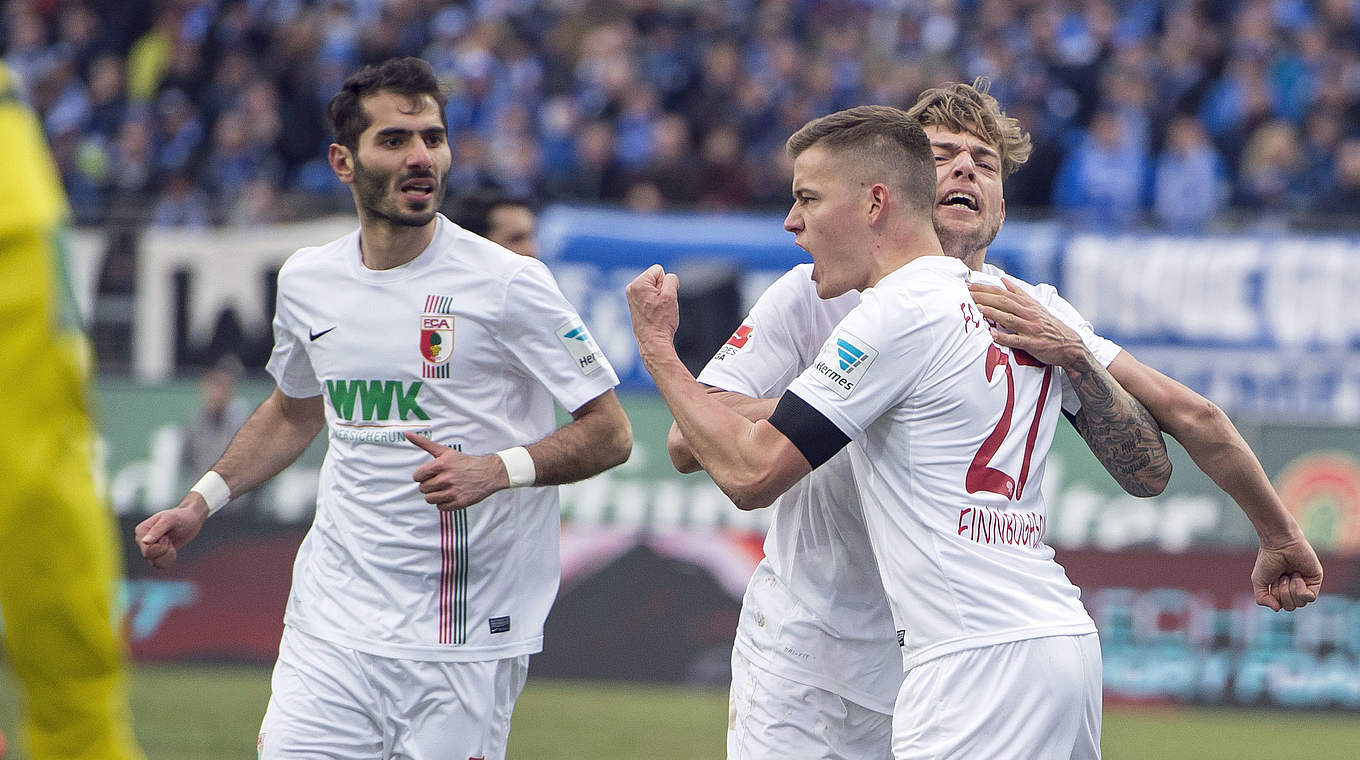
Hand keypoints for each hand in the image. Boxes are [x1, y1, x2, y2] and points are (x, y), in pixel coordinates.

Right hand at [135, 496, 208, 568]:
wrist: (191, 520)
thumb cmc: (181, 517)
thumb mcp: (170, 520)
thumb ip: (157, 530)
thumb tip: (144, 542)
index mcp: (141, 530)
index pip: (147, 551)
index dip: (161, 546)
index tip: (168, 535)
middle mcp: (142, 540)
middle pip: (149, 557)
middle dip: (165, 550)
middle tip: (170, 538)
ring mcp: (149, 547)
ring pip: (155, 563)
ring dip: (168, 555)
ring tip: (171, 543)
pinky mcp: (157, 553)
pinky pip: (160, 565)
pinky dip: (169, 559)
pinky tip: (173, 549)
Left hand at [406, 432, 506, 509]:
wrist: (487, 473)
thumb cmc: (464, 462)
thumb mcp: (444, 451)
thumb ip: (424, 443)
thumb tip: (407, 434)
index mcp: (441, 465)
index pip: (417, 476)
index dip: (422, 476)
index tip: (430, 474)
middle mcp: (446, 479)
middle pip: (423, 489)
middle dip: (429, 485)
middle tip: (440, 481)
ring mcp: (453, 491)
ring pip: (430, 499)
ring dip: (435, 495)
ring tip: (444, 489)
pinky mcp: (459, 502)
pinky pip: (440, 507)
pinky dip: (444, 503)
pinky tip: (451, 495)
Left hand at [625, 264, 680, 362]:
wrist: (653, 341)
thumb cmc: (661, 322)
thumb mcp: (671, 295)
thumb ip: (671, 279)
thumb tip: (668, 278)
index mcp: (638, 284)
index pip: (659, 270)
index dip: (666, 283)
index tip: (663, 297)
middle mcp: (631, 288)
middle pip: (655, 278)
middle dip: (662, 289)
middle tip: (660, 305)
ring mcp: (632, 297)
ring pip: (653, 288)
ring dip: (659, 297)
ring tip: (657, 310)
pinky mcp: (635, 304)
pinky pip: (649, 296)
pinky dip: (654, 303)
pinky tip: (654, 313)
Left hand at [968, 279, 1087, 367]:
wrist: (1069, 345)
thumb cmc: (1049, 325)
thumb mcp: (1036, 306)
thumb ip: (1019, 293)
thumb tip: (1004, 280)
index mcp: (1027, 304)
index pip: (1003, 292)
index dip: (986, 288)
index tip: (970, 285)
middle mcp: (1029, 314)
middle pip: (1004, 302)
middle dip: (984, 297)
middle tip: (967, 294)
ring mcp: (1031, 328)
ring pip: (1009, 318)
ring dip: (993, 313)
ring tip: (977, 309)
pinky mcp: (1033, 343)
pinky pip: (1017, 340)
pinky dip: (1004, 337)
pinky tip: (992, 335)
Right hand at [1252, 536, 1322, 610]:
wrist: (1278, 544)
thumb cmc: (1268, 559)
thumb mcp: (1259, 582)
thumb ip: (1262, 598)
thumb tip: (1277, 609)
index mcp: (1284, 590)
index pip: (1282, 606)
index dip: (1275, 596)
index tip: (1273, 580)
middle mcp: (1296, 588)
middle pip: (1291, 606)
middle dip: (1282, 593)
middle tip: (1281, 577)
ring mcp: (1307, 584)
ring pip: (1300, 604)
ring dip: (1290, 590)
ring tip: (1289, 575)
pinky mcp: (1316, 580)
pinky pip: (1310, 597)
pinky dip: (1300, 589)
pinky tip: (1297, 576)